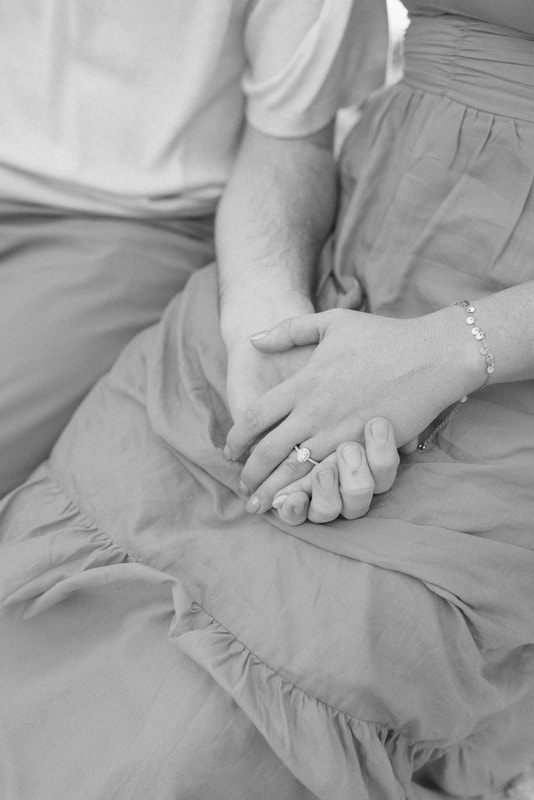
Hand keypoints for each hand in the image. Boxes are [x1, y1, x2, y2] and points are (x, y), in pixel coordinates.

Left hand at [227, 308, 473, 508]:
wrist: (432, 355)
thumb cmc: (383, 336)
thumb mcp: (331, 321)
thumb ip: (288, 330)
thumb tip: (252, 339)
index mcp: (303, 383)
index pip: (254, 417)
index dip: (236, 438)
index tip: (229, 451)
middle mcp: (315, 411)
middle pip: (268, 451)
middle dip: (250, 474)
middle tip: (241, 487)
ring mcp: (341, 432)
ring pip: (295, 471)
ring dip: (273, 490)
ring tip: (260, 504)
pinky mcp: (365, 447)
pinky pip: (330, 476)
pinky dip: (308, 492)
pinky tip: (298, 502)